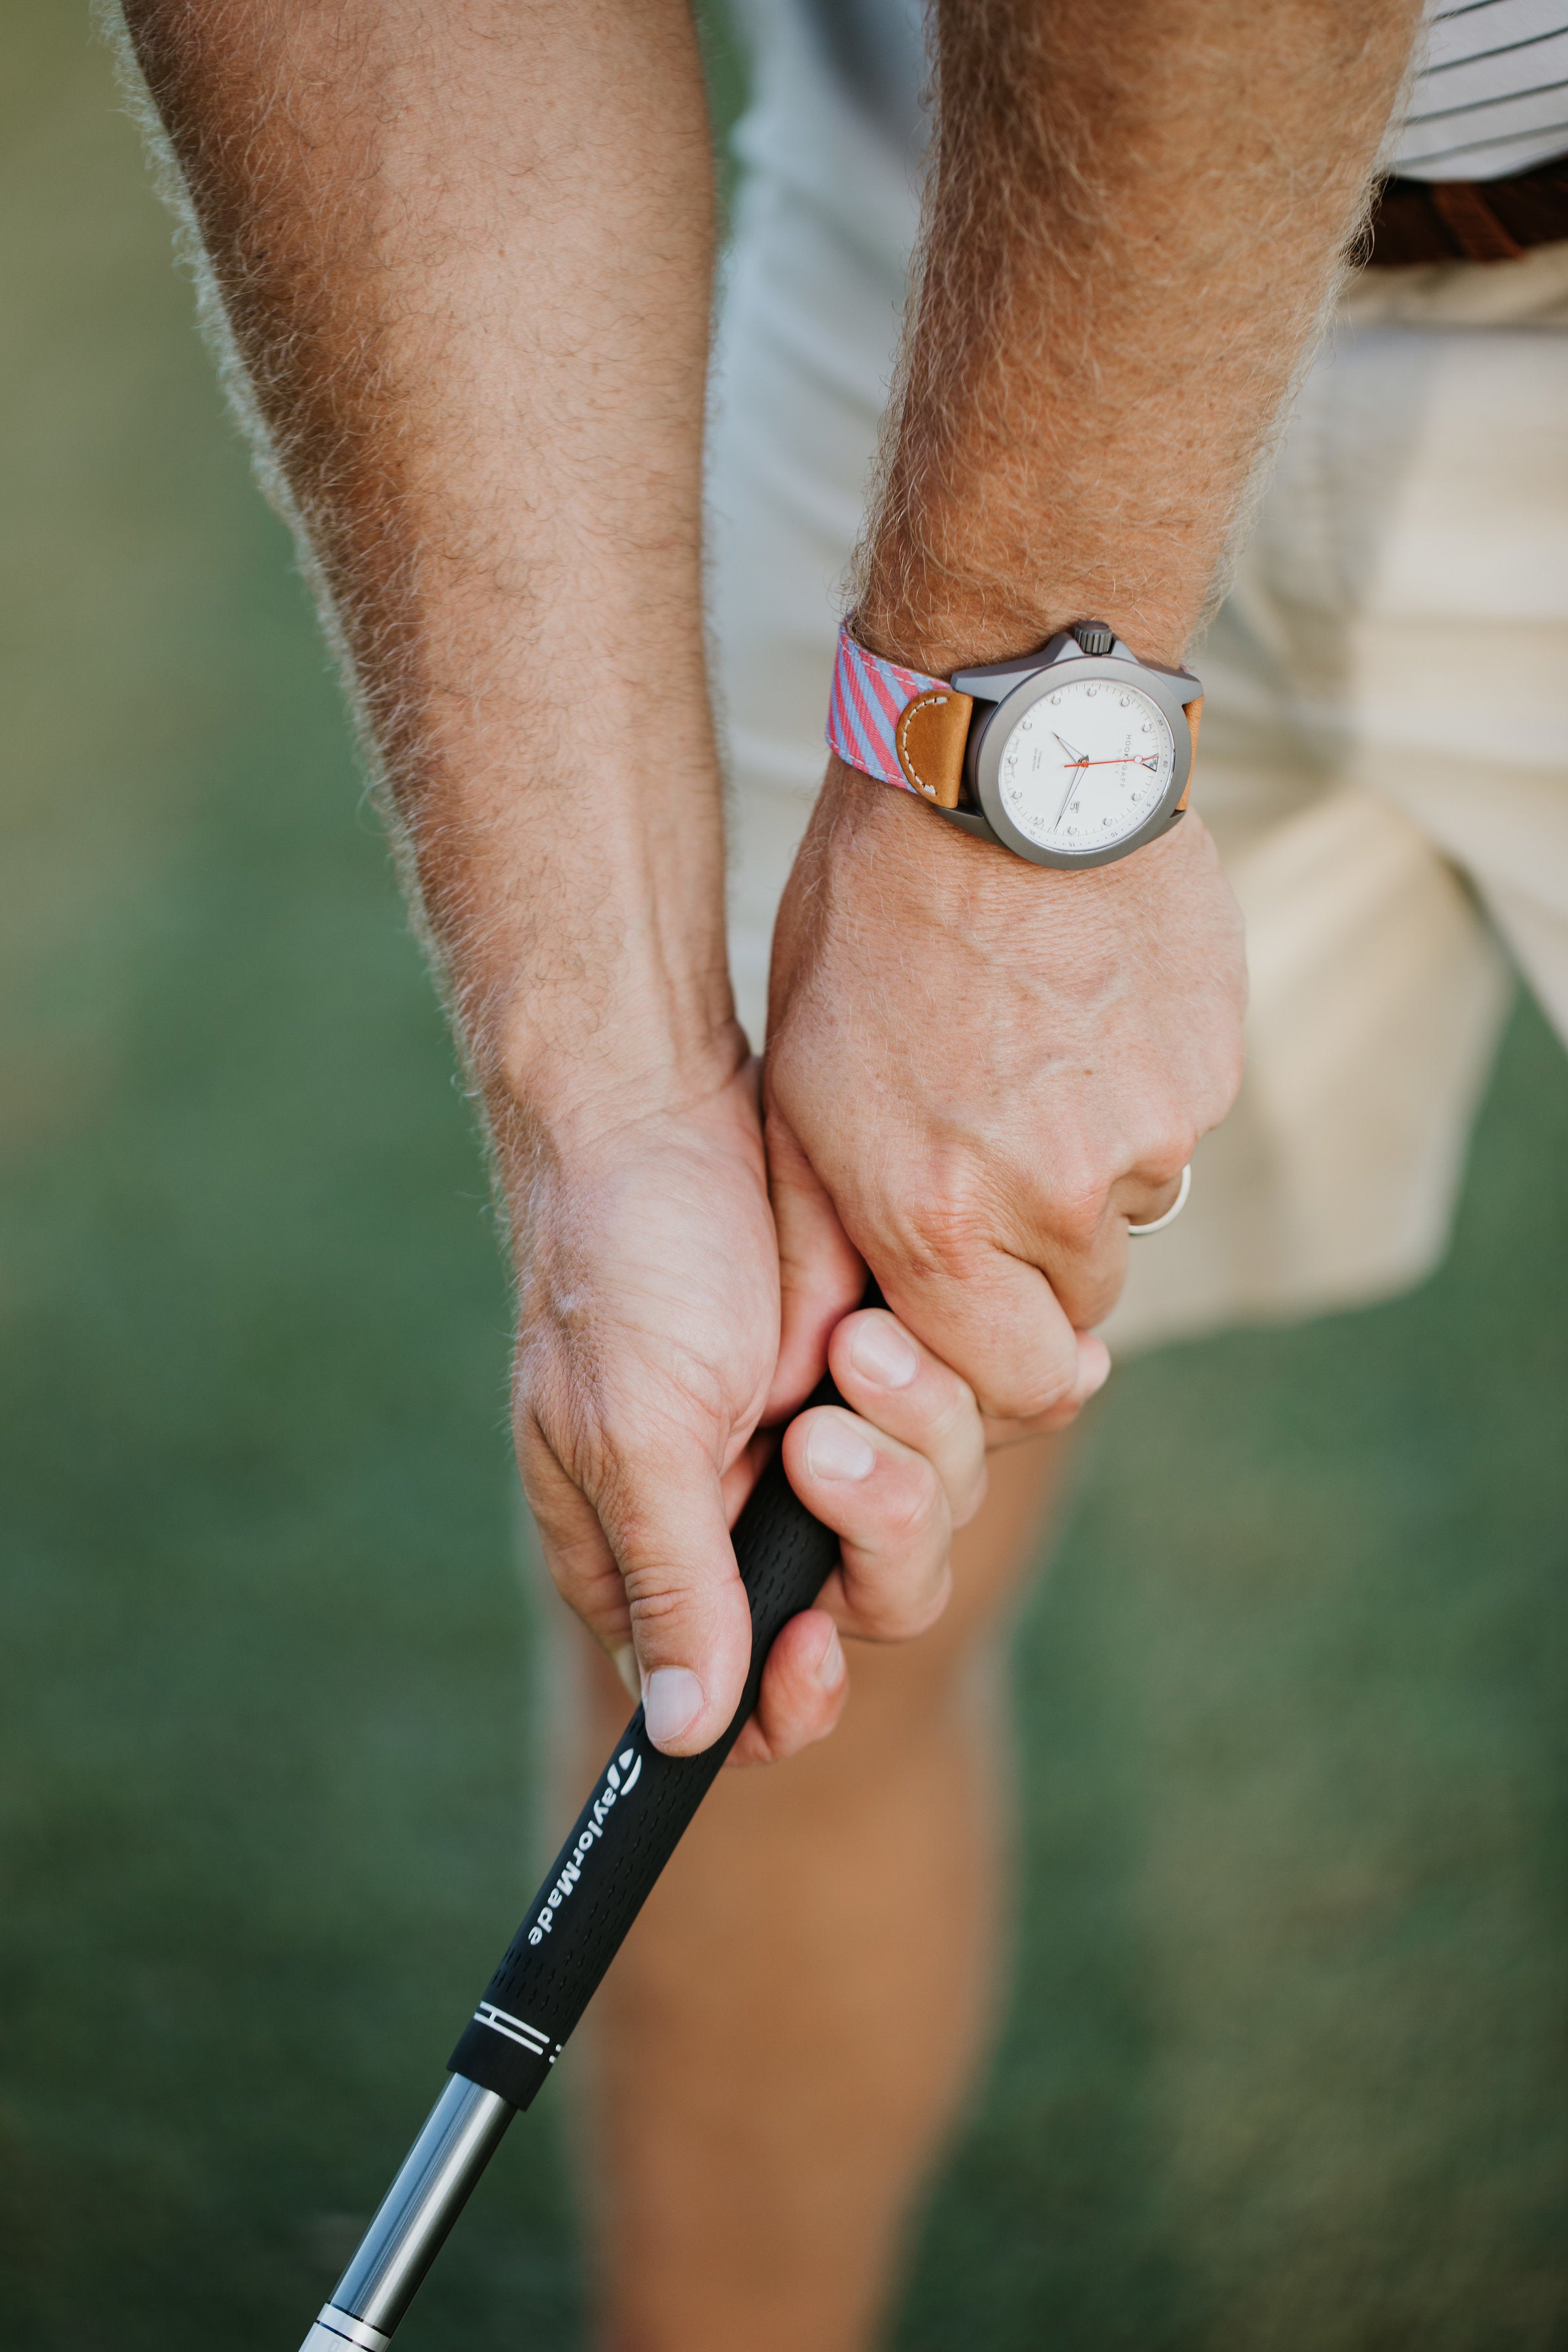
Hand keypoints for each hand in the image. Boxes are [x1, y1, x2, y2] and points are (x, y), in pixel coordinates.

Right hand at [509, 1063, 994, 1765]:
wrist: (663, 1098)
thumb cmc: (620, 1259)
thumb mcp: (631, 1426)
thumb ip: (667, 1577)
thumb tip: (682, 1735)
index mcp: (656, 1545)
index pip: (742, 1691)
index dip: (794, 1692)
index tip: (817, 1642)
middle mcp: (747, 1504)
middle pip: (874, 1593)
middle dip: (874, 1514)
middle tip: (826, 1425)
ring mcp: (826, 1430)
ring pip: (937, 1498)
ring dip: (917, 1424)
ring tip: (857, 1333)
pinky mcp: (888, 1362)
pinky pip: (974, 1414)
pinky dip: (975, 1384)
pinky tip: (957, 1340)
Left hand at [763, 756, 1246, 1421]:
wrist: (988, 768)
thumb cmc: (865, 928)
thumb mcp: (798, 1090)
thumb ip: (822, 1242)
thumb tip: (826, 1362)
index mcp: (938, 1217)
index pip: (1016, 1382)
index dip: (994, 1359)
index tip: (969, 1309)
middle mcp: (1056, 1195)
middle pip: (1079, 1307)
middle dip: (1037, 1266)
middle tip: (986, 1161)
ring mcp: (1149, 1132)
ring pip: (1130, 1214)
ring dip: (1087, 1175)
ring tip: (1026, 1061)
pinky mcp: (1210, 1067)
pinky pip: (1176, 1128)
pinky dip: (1134, 1096)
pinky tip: (1079, 1011)